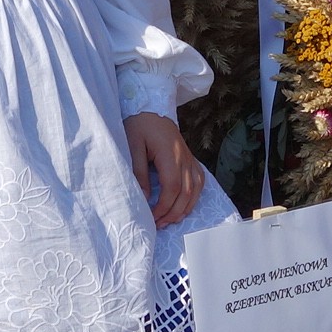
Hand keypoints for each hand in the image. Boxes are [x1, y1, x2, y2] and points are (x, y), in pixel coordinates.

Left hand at [125, 111, 203, 229]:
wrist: (151, 107)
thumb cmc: (139, 124)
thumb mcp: (132, 145)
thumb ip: (139, 172)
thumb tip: (144, 197)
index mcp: (170, 153)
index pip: (172, 187)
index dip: (164, 206)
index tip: (152, 217)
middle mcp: (184, 157)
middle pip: (186, 192)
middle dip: (173, 212)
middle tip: (159, 224)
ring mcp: (189, 158)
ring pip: (195, 189)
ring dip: (184, 208)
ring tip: (170, 219)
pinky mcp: (190, 158)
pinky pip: (199, 181)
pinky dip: (194, 196)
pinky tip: (184, 205)